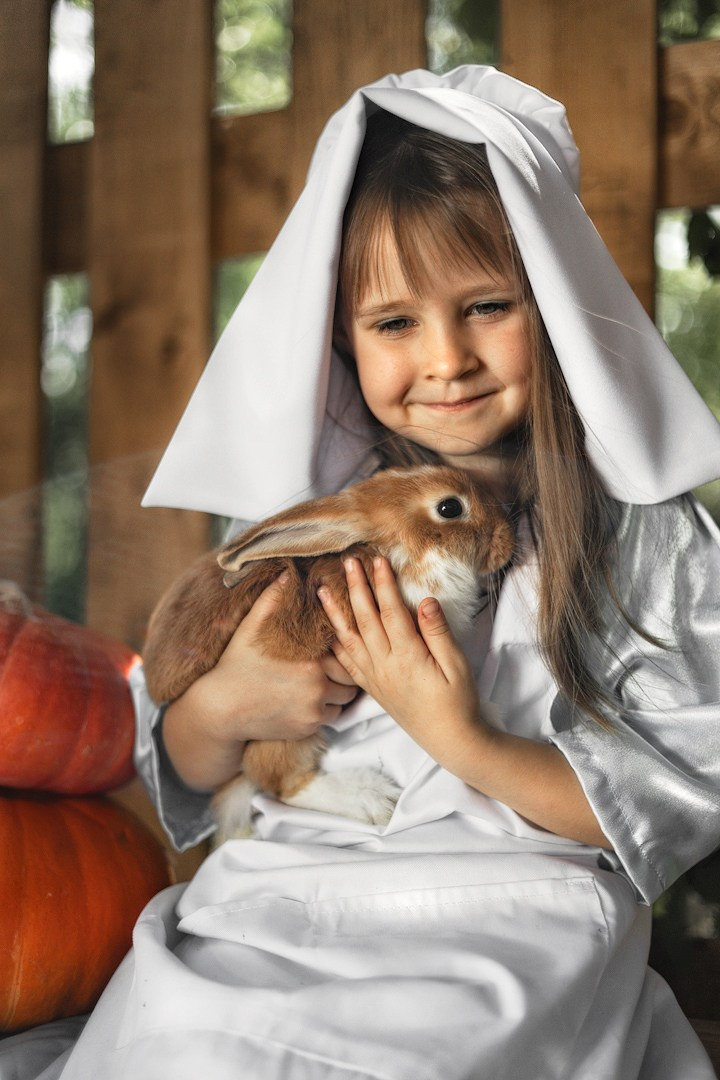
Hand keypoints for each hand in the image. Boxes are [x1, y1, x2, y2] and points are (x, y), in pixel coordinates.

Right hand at [161, 572, 357, 791]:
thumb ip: (273, 598)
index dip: (344, 646)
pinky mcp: (308, 727)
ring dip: (338, 693)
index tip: (335, 646)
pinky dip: (326, 710)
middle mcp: (317, 684)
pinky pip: (331, 718)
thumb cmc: (236, 663)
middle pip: (352, 678)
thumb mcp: (252, 626)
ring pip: (344, 700)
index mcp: (310, 656)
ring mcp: (313, 709)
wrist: (221, 708)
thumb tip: (287, 574)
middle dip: (346, 672)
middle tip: (337, 666)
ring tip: (325, 683)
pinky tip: (312, 700)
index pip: (347, 649)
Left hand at [319, 558, 611, 848]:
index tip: (377, 560)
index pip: (391, 612)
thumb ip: (438, 632)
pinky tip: (328, 631)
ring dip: (335, 612)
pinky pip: (346, 662)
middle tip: (347, 562)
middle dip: (355, 588)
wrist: (450, 740)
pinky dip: (334, 643)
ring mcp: (375, 678)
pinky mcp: (372, 688)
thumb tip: (425, 601)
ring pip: (348, 639)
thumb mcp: (456, 665)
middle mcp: (385, 666)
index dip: (383, 584)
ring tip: (321, 590)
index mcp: (408, 657)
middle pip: (365, 619)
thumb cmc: (458, 702)